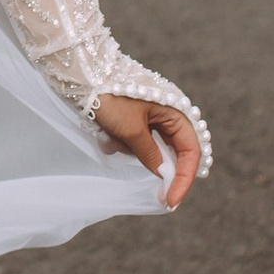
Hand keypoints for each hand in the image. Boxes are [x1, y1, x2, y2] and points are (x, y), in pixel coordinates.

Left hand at [95, 94, 199, 209]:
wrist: (82, 74)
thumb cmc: (110, 97)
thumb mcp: (131, 130)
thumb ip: (151, 155)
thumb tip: (163, 174)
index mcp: (176, 111)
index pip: (191, 151)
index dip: (184, 178)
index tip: (172, 200)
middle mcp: (168, 114)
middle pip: (174, 152)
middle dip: (159, 169)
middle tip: (156, 195)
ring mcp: (151, 116)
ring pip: (151, 148)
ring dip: (132, 149)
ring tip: (111, 137)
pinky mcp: (133, 119)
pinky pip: (134, 141)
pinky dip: (122, 143)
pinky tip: (105, 133)